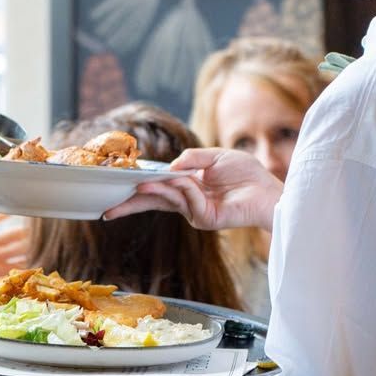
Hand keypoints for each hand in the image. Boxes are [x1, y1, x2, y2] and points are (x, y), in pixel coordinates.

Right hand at [104, 147, 283, 232]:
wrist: (268, 190)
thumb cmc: (246, 173)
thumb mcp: (215, 156)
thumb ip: (191, 158)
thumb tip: (169, 167)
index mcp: (187, 186)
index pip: (157, 189)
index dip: (137, 189)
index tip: (115, 188)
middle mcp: (188, 201)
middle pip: (153, 203)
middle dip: (130, 206)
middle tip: (107, 209)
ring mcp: (195, 212)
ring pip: (168, 197)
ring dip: (158, 186)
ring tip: (141, 181)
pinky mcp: (205, 219)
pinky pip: (188, 198)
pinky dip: (186, 187)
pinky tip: (188, 180)